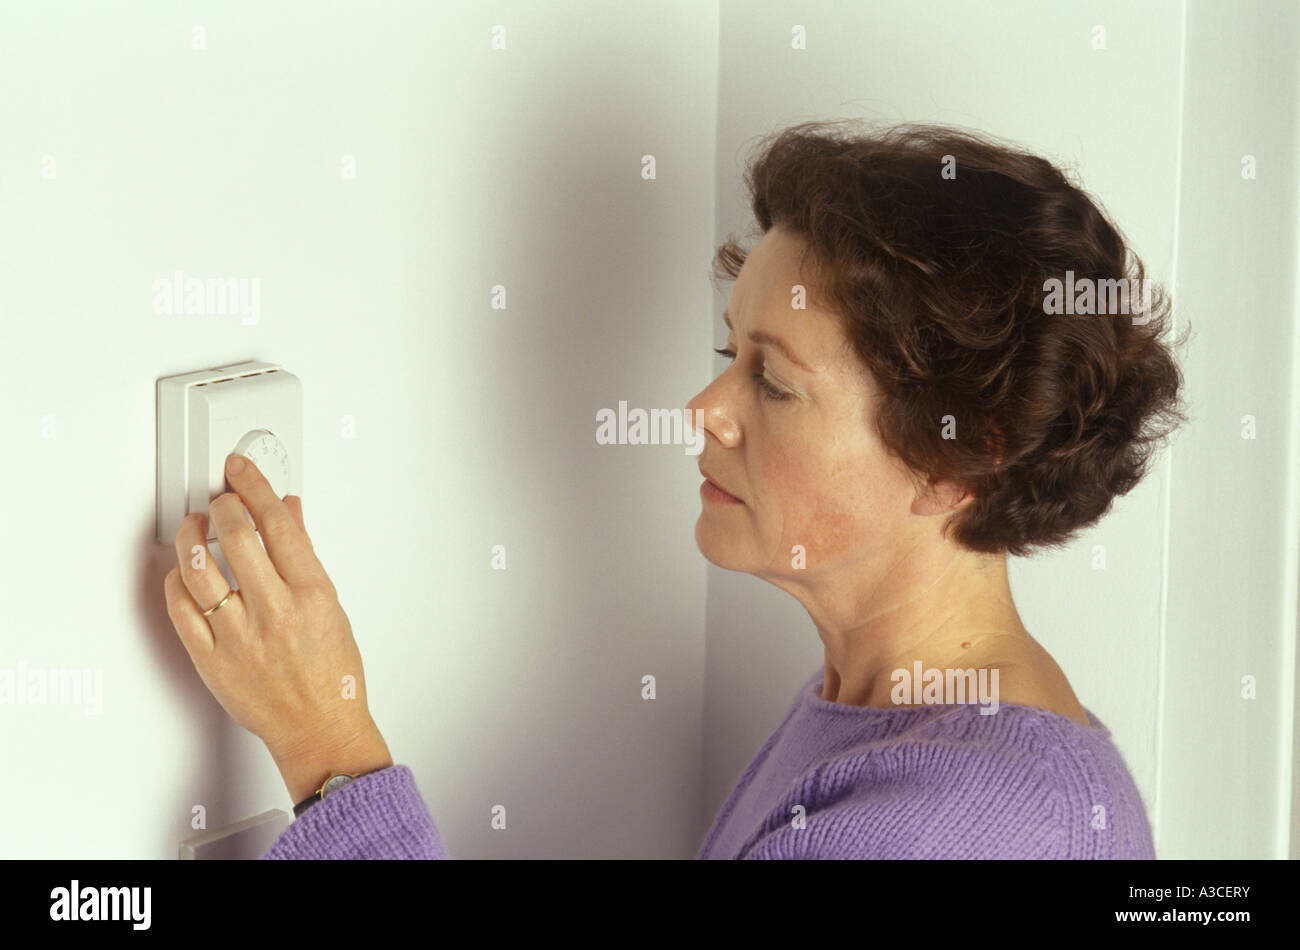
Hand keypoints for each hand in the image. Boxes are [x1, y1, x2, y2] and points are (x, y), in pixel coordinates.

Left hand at [163, 454, 391, 799]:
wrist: (319, 727)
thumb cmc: (332, 674)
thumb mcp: (331, 606)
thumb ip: (304, 556)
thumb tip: (288, 512)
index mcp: (312, 594)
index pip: (278, 524)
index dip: (254, 487)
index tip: (241, 470)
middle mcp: (275, 612)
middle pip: (237, 537)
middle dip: (222, 504)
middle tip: (219, 496)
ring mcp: (240, 637)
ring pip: (200, 569)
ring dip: (191, 536)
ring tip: (193, 525)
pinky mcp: (212, 659)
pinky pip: (180, 610)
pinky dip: (177, 581)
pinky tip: (183, 570)